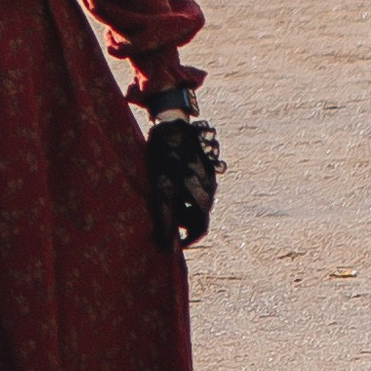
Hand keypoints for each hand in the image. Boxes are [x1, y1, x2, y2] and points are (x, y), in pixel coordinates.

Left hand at [145, 110, 222, 252]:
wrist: (172, 126)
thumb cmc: (164, 158)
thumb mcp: (161, 190)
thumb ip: (165, 218)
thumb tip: (162, 244)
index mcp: (202, 197)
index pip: (199, 230)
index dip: (186, 240)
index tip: (172, 245)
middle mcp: (210, 189)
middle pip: (198, 217)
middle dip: (182, 222)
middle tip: (163, 219)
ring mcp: (209, 178)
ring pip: (198, 203)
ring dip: (184, 208)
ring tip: (165, 199)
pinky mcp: (206, 168)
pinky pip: (198, 190)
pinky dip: (186, 195)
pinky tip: (171, 185)